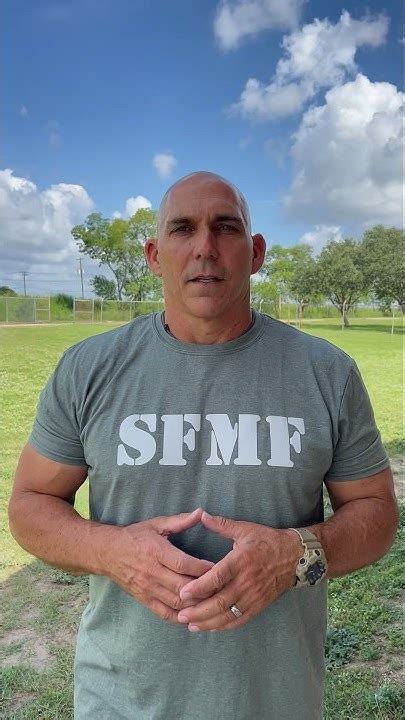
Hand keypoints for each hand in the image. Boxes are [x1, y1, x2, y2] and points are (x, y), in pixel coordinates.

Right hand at [104, 508, 213, 623]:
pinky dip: (181, 617)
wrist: (107, 552)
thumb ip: (180, 521)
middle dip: (204, 589)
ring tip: (213, 603)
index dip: (203, 569)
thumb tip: (201, 512)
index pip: (184, 564)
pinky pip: (164, 613)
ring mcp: (148, 588)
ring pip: (176, 602)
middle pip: (183, 586)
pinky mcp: (144, 600)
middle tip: (222, 588)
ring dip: (196, 605)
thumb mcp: (156, 524)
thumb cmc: (135, 536)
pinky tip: (194, 616)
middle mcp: (152, 572)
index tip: (220, 568)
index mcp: (157, 551)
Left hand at [176, 511, 300, 631]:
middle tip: (180, 615)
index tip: (183, 593)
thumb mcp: (245, 529)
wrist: (296, 556)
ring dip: (208, 622)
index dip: (199, 587)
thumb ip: (222, 525)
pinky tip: (210, 627)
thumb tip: (202, 515)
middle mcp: (247, 581)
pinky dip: (224, 626)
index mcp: (241, 560)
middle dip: (199, 611)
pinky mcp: (259, 605)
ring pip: (228, 614)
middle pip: (220, 601)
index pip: (218, 577)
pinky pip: (240, 619)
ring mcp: (254, 595)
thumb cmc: (268, 541)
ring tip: (190, 625)